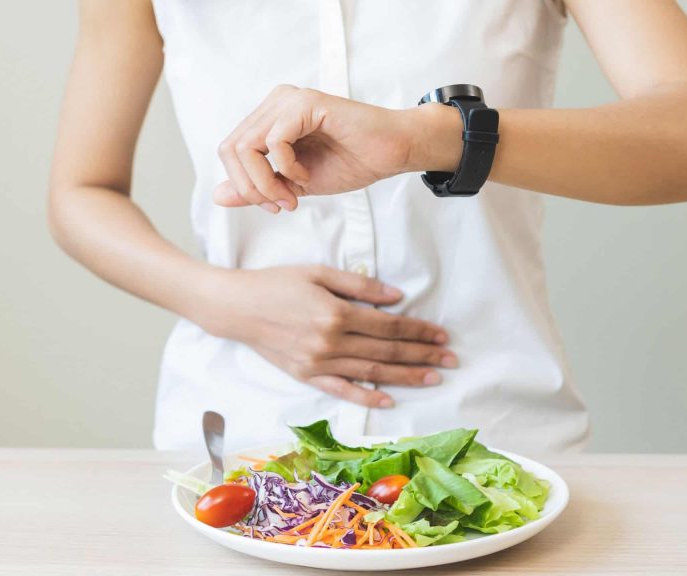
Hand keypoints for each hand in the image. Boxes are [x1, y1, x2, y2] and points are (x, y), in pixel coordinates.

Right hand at [201, 265, 456, 407]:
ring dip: (405, 377)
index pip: (389, 326)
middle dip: (422, 356)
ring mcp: (318, 363)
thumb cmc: (276, 283)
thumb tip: (396, 298)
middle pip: (386, 352)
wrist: (236, 307)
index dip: (419, 331)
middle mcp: (330, 343)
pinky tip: (389, 400)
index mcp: (336, 314)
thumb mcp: (318, 273)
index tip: (441, 335)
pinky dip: (366, 397)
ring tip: (432, 379)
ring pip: (371, 373)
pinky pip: (342, 390)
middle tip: (450, 360)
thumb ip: (359, 286)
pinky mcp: (306, 376)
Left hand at [214, 85, 460, 212]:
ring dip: (266, 181)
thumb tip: (217, 196)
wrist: (393, 152)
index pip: (229, 151)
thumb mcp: (295, 185)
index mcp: (268, 118)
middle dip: (251, 187)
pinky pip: (274, 141)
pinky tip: (307, 176)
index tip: (277, 206)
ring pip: (245, 145)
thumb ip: (257, 188)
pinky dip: (286, 167)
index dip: (244, 186)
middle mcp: (274, 103)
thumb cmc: (352, 162)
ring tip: (294, 194)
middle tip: (282, 204)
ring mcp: (288, 100)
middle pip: (229, 149)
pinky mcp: (305, 104)